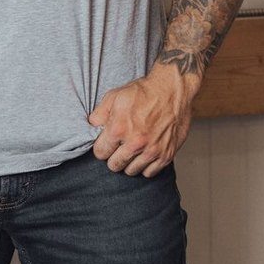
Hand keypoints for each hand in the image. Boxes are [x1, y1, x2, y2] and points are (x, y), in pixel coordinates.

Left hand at [87, 63, 199, 177]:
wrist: (172, 91)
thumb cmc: (144, 92)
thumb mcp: (115, 96)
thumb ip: (100, 113)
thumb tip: (92, 126)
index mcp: (119, 128)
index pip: (100, 153)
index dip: (101, 147)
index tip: (106, 143)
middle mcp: (135, 143)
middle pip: (114, 165)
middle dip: (113, 156)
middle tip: (118, 146)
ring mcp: (152, 151)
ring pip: (131, 171)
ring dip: (129, 162)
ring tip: (131, 149)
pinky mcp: (166, 155)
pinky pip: (149, 173)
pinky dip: (145, 166)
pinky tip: (144, 153)